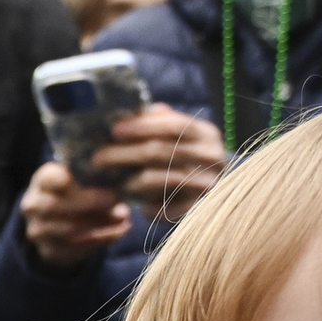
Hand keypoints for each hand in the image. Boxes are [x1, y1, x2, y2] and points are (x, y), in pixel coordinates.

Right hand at [15, 157, 128, 269]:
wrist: (56, 220)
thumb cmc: (75, 191)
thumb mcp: (80, 177)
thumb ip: (94, 179)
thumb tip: (119, 188)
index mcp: (42, 179)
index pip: (51, 179)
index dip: (73, 181)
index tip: (94, 180)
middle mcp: (33, 205)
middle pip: (59, 206)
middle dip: (92, 204)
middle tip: (118, 202)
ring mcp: (38, 231)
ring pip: (69, 230)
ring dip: (100, 225)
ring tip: (124, 219)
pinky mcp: (48, 251)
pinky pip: (75, 248)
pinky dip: (101, 240)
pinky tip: (118, 232)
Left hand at [89, 106, 228, 225]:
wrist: (223, 197)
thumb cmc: (195, 162)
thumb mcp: (187, 138)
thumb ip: (164, 122)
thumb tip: (137, 109)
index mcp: (207, 134)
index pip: (171, 125)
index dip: (140, 126)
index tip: (114, 130)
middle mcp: (211, 158)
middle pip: (159, 151)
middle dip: (123, 154)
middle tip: (97, 158)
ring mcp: (206, 185)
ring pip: (157, 179)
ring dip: (129, 180)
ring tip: (112, 181)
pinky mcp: (198, 211)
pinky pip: (162, 208)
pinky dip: (146, 207)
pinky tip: (137, 204)